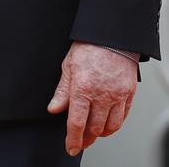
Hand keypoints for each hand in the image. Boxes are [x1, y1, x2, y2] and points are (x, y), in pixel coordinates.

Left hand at [47, 41, 137, 155]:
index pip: (76, 122)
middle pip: (94, 128)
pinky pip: (122, 117)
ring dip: (100, 133)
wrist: (111, 36)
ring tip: (93, 133)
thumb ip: (62, 91)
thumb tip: (54, 109)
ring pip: (110, 127)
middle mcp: (101, 95)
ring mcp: (117, 95)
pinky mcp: (128, 94)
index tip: (71, 146)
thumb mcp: (68, 66)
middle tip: (81, 141)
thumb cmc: (88, 46)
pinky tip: (107, 123)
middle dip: (86, 138)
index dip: (73, 139)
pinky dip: (114, 125)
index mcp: (83, 88)